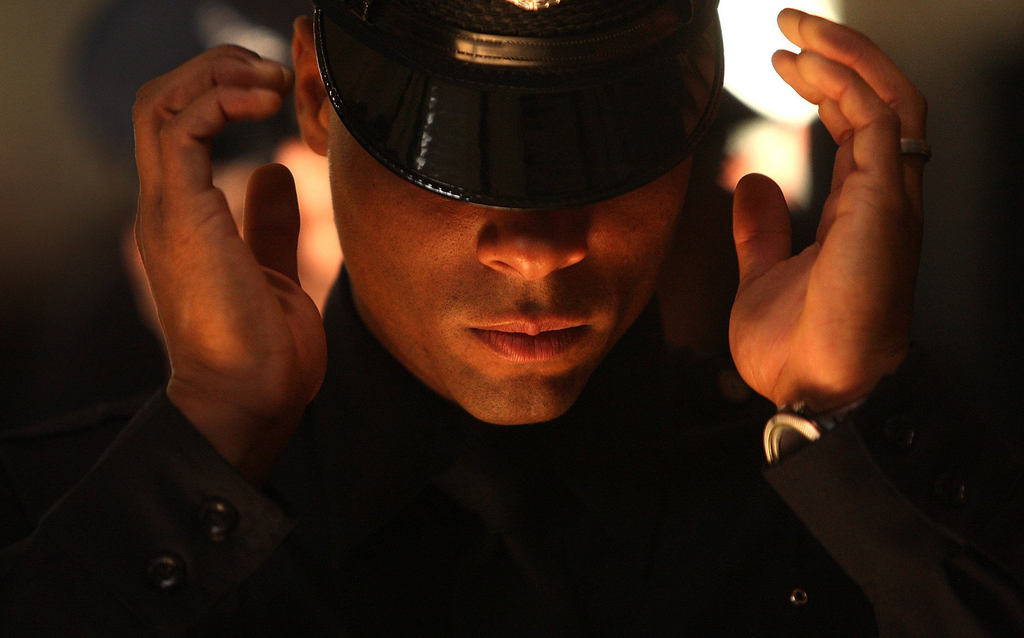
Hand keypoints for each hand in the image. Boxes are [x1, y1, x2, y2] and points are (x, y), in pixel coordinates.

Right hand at [133, 46, 326, 482]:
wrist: (250, 401)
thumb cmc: (265, 351)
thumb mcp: (275, 270)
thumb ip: (268, 222)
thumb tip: (275, 172)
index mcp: (185, 216)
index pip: (179, 126)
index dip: (223, 92)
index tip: (279, 90)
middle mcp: (166, 205)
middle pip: (161, 101)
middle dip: (217, 69)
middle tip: (274, 72)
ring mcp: (167, 208)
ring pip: (161, 104)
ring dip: (218, 75)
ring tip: (272, 79)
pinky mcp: (180, 214)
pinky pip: (181, 130)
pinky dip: (220, 100)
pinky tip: (264, 100)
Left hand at [729, 10, 926, 410]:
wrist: (814, 390)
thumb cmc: (799, 348)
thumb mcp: (765, 272)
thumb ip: (761, 230)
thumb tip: (751, 184)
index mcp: (861, 211)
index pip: (858, 127)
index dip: (826, 86)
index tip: (784, 61)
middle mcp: (885, 198)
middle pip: (881, 100)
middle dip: (839, 55)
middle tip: (791, 26)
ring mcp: (891, 199)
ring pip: (889, 98)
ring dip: (844, 55)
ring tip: (796, 29)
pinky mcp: (884, 204)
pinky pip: (878, 123)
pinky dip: (845, 86)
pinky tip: (807, 68)